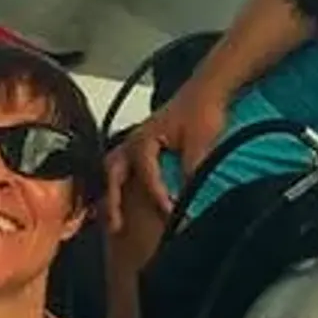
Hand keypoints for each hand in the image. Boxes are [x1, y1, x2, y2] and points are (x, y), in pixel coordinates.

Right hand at [112, 83, 231, 222]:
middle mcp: (133, 142)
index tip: (171, 212)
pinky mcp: (142, 148)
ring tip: (113, 221)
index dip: (158, 196)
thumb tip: (188, 196)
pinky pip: (122, 171)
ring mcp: (134, 144)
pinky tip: (123, 205)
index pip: (147, 174)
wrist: (206, 90)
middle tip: (115, 226)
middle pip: (112, 175)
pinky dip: (119, 187)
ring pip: (112, 173)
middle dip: (112, 201)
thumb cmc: (202, 109)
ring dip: (111, 195)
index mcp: (144, 139)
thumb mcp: (200, 141)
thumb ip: (192, 168)